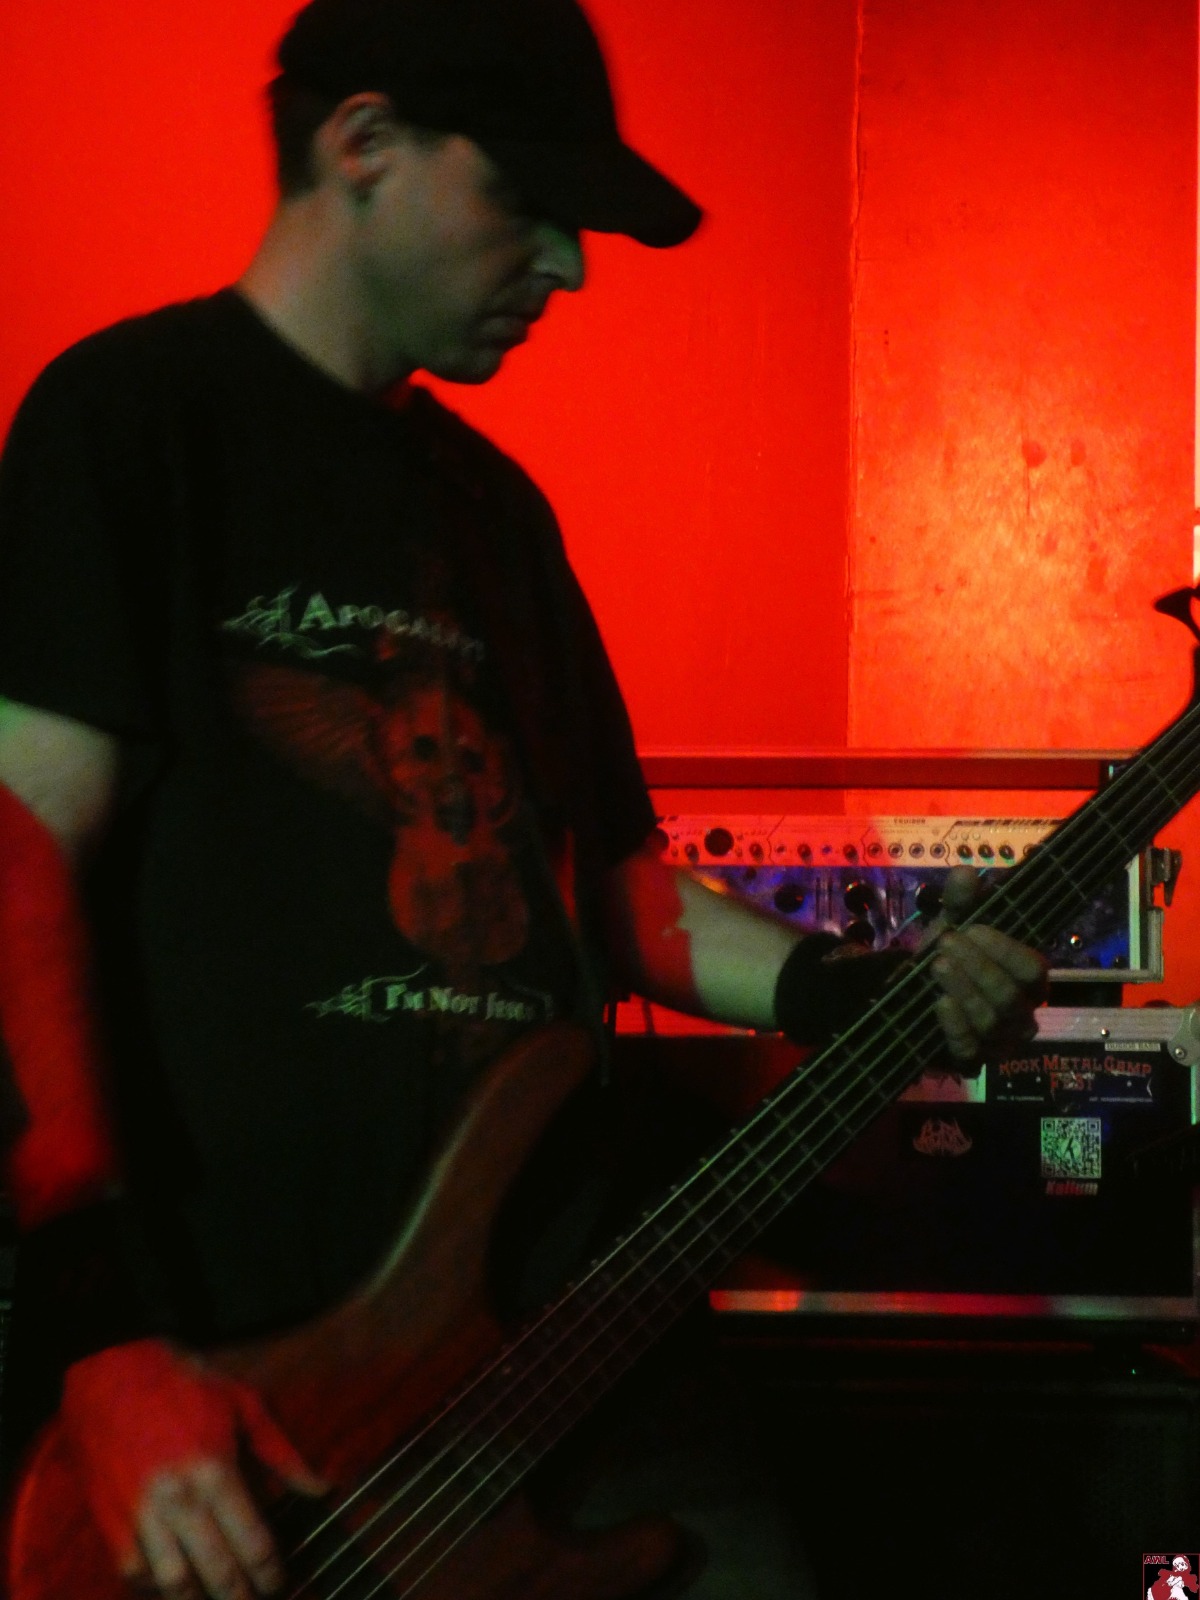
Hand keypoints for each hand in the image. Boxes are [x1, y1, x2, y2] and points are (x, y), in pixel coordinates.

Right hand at [61, 1338, 326, 1599]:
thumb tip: (321, 1489)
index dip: (271, 1572)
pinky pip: (134, 1573)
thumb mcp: (244, 1404)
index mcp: (216, 1470)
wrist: (111, 1369)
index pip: (253, 1542)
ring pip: (173, 1584)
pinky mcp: (110, 1520)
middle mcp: (178, 1499)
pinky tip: (177, 1587)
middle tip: (256, 1599)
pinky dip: (156, 1588)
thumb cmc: (185, 1383)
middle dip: (241, 1596)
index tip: (281, 1582)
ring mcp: (140, 1514)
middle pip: (217, 1572)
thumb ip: (283, 1454)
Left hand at [926, 867, 1046, 1061]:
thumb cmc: (948, 955)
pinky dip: (953, 1024)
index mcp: (1028, 979)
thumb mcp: (951, 923)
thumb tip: (964, 873)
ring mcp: (1000, 1042)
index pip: (1033, 969)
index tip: (970, 928)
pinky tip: (938, 1003)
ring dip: (961, 989)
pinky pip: (971, 1049)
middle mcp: (1022, 1014)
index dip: (1003, 949)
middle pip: (1010, 996)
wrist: (916, 990)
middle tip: (945, 944)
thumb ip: (960, 900)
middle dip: (976, 967)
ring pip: (991, 1022)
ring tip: (936, 965)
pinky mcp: (974, 1060)